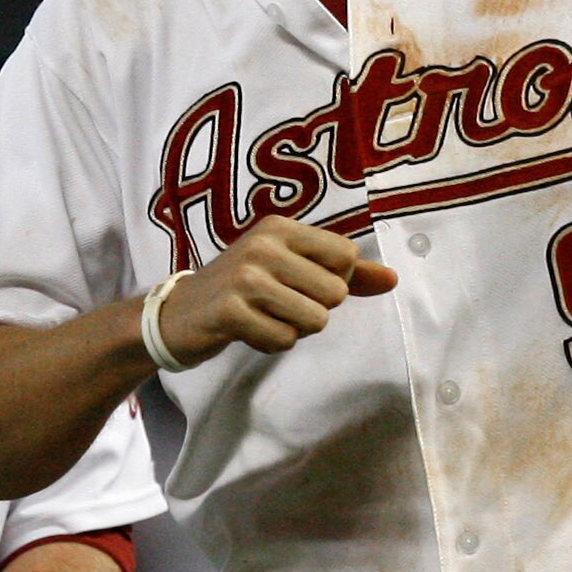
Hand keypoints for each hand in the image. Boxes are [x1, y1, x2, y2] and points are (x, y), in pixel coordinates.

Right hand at [155, 216, 396, 364]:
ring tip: (264, 317)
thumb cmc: (243, 289)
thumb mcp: (291, 268)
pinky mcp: (230, 311)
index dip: (334, 282)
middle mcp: (263, 244)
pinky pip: (284, 340)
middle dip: (314, 310)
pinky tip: (248, 331)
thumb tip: (393, 279)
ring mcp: (245, 277)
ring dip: (294, 329)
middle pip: (335, 293)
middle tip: (278, 305)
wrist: (178, 313)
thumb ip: (345, 273)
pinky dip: (272, 344)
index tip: (301, 283)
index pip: (347, 257)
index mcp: (281, 227)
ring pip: (314, 319)